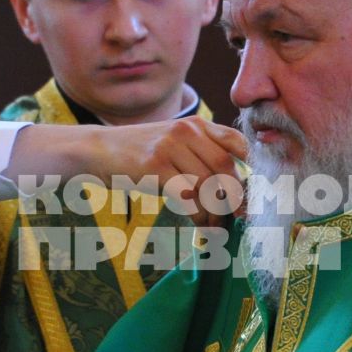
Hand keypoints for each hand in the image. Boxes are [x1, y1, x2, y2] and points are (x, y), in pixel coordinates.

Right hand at [13, 119, 248, 223]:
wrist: (97, 149)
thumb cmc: (138, 152)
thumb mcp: (173, 141)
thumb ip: (202, 152)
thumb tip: (235, 188)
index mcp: (196, 124)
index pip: (238, 143)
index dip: (252, 169)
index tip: (254, 194)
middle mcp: (187, 130)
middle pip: (225, 168)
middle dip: (235, 198)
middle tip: (236, 219)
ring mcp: (170, 147)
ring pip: (207, 185)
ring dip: (215, 213)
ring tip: (213, 227)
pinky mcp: (154, 167)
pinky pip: (187, 196)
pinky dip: (198, 216)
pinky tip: (198, 225)